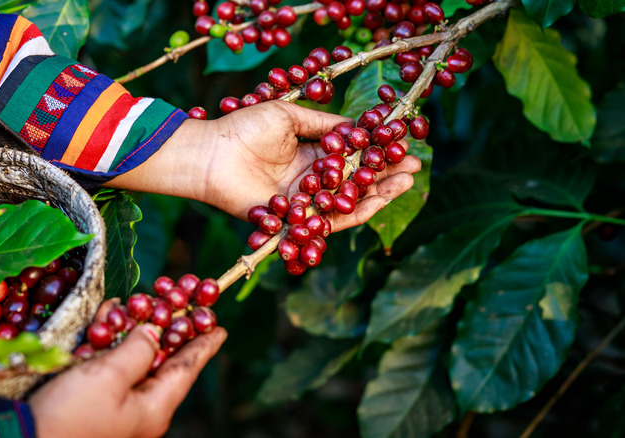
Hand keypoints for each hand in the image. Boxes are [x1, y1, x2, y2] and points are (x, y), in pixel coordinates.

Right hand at [29, 299, 226, 437]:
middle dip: (166, 327)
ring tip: (136, 303)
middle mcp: (141, 409)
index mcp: (154, 408)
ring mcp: (117, 407)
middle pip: (163, 361)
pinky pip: (111, 367)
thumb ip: (138, 349)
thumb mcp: (109, 377)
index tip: (219, 326)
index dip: (203, 345)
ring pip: (135, 360)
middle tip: (176, 301)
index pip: (187, 369)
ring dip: (133, 330)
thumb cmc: (70, 415)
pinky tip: (106, 319)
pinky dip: (109, 342)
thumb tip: (155, 332)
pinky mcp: (94, 402)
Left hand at [108, 100, 420, 231]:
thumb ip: (323, 123)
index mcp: (310, 153)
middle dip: (386, 175)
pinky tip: (377, 200)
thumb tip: (356, 127)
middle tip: (414, 167)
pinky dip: (352, 211)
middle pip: (356, 182)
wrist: (212, 154)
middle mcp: (311, 179)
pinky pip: (328, 219)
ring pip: (348, 203)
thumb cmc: (243, 129)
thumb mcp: (288, 115)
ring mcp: (304, 201)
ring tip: (405, 183)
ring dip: (378, 194)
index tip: (403, 144)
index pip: (352, 156)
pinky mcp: (294, 219)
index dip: (377, 152)